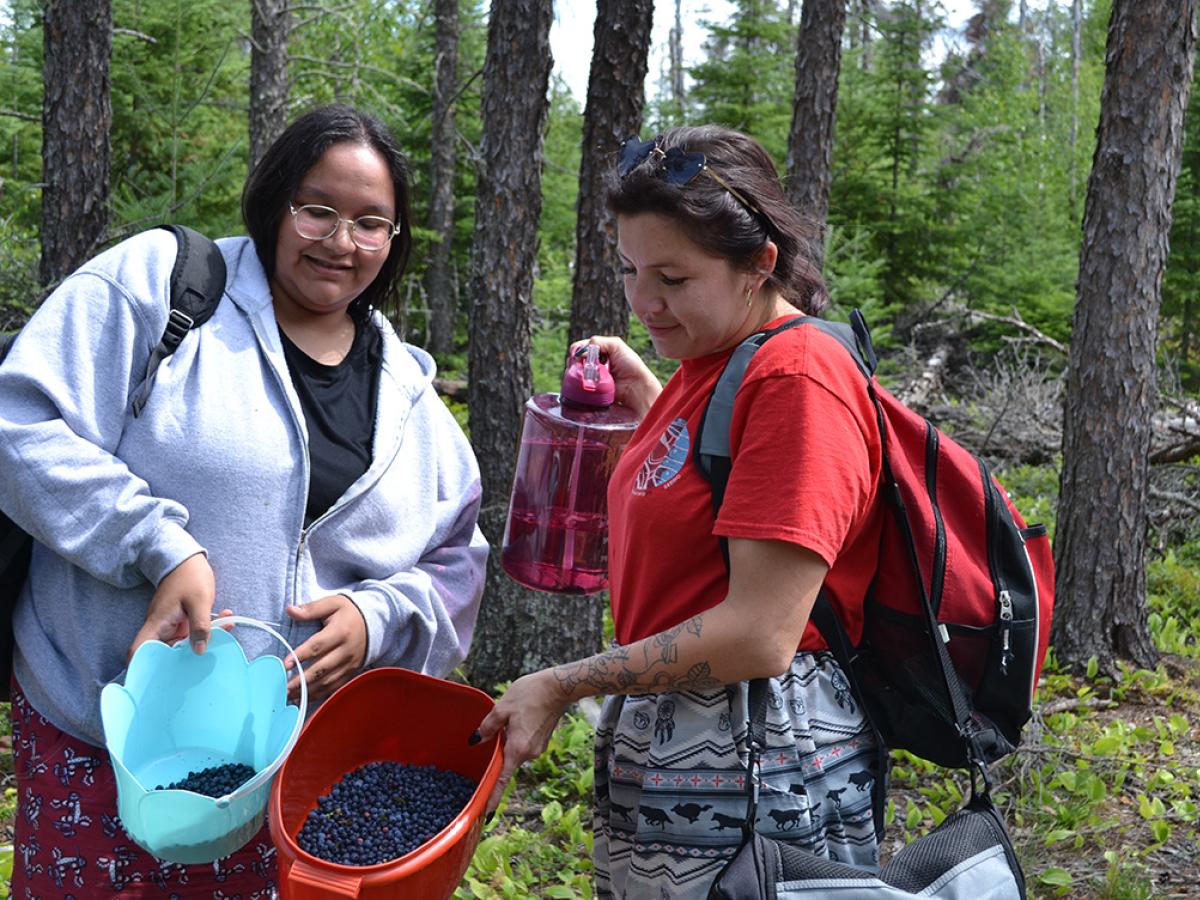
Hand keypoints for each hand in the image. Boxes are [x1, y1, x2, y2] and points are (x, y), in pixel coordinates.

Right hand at [128, 552, 215, 658]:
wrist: (187, 559)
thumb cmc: (189, 576)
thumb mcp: (199, 600)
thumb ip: (200, 625)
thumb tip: (199, 651)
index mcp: (157, 623)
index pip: (140, 650)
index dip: (141, 667)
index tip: (152, 681)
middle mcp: (161, 627)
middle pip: (164, 653)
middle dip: (185, 658)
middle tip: (206, 658)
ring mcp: (171, 625)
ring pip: (182, 643)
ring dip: (202, 641)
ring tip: (225, 631)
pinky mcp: (181, 622)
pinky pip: (192, 633)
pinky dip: (207, 630)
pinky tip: (225, 621)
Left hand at [284, 594, 367, 703]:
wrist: (374, 623)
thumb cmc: (348, 613)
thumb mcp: (333, 603)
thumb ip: (312, 608)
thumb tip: (290, 610)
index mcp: (340, 632)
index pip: (317, 646)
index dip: (300, 656)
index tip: (284, 664)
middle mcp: (346, 650)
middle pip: (321, 669)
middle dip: (301, 681)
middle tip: (283, 689)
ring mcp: (349, 664)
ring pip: (327, 681)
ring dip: (307, 691)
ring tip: (289, 696)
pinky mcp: (351, 672)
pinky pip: (334, 686)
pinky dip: (319, 695)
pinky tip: (305, 698)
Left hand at [472, 669, 570, 812]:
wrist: (559, 687)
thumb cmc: (530, 694)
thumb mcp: (503, 707)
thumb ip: (487, 727)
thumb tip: (476, 741)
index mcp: (517, 749)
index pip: (502, 779)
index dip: (493, 796)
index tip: (486, 812)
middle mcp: (529, 754)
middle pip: (507, 759)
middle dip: (500, 748)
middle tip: (501, 723)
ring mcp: (538, 749)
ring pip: (515, 750)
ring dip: (509, 739)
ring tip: (513, 714)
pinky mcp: (542, 741)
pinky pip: (524, 744)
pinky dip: (518, 735)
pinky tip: (521, 716)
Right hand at [569, 336, 660, 417]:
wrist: (636, 387)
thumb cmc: (630, 365)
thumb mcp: (616, 345)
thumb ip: (597, 342)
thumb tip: (580, 352)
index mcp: (599, 351)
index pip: (580, 347)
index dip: (578, 350)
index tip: (580, 355)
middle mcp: (594, 363)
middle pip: (575, 360)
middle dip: (575, 360)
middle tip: (580, 364)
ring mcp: (591, 377)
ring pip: (575, 372)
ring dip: (576, 371)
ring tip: (583, 373)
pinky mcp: (591, 390)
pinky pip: (578, 385)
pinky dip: (578, 382)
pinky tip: (584, 381)